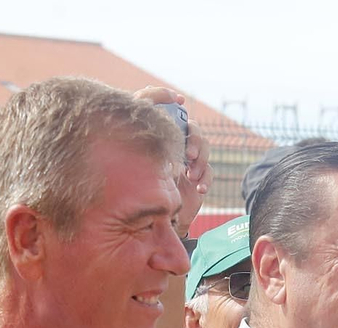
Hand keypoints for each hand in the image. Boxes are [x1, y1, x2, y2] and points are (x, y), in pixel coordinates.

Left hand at [133, 86, 211, 237]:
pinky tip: (198, 188)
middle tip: (188, 154)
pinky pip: (209, 171)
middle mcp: (173, 143)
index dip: (169, 100)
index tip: (176, 99)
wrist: (149, 219)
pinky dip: (206, 178)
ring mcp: (187, 160)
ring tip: (191, 174)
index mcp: (158, 135)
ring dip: (201, 158)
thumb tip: (133, 107)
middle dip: (194, 138)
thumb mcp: (128, 162)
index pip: (165, 110)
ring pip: (204, 146)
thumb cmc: (133, 188)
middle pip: (192, 127)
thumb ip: (129, 137)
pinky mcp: (197, 177)